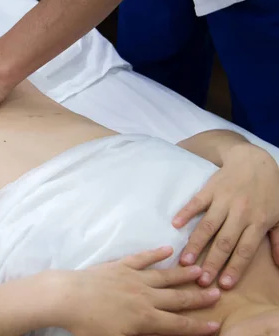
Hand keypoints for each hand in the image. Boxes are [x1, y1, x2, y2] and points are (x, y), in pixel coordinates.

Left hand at [49, 246, 220, 335]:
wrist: (66, 297)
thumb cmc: (87, 326)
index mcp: (145, 319)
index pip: (178, 325)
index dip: (198, 327)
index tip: (215, 325)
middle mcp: (144, 297)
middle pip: (177, 298)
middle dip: (198, 297)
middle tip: (216, 292)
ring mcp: (132, 278)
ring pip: (164, 276)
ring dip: (183, 274)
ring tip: (199, 270)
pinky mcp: (119, 266)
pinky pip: (141, 259)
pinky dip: (154, 254)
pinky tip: (167, 250)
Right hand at [172, 144, 278, 288]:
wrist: (254, 160)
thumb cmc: (269, 190)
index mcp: (258, 221)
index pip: (245, 250)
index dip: (234, 267)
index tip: (224, 285)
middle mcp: (240, 213)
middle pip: (224, 242)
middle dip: (212, 262)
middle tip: (200, 280)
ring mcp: (223, 200)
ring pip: (208, 226)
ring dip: (196, 244)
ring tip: (184, 261)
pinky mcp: (210, 189)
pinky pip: (196, 202)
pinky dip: (185, 212)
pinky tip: (175, 224)